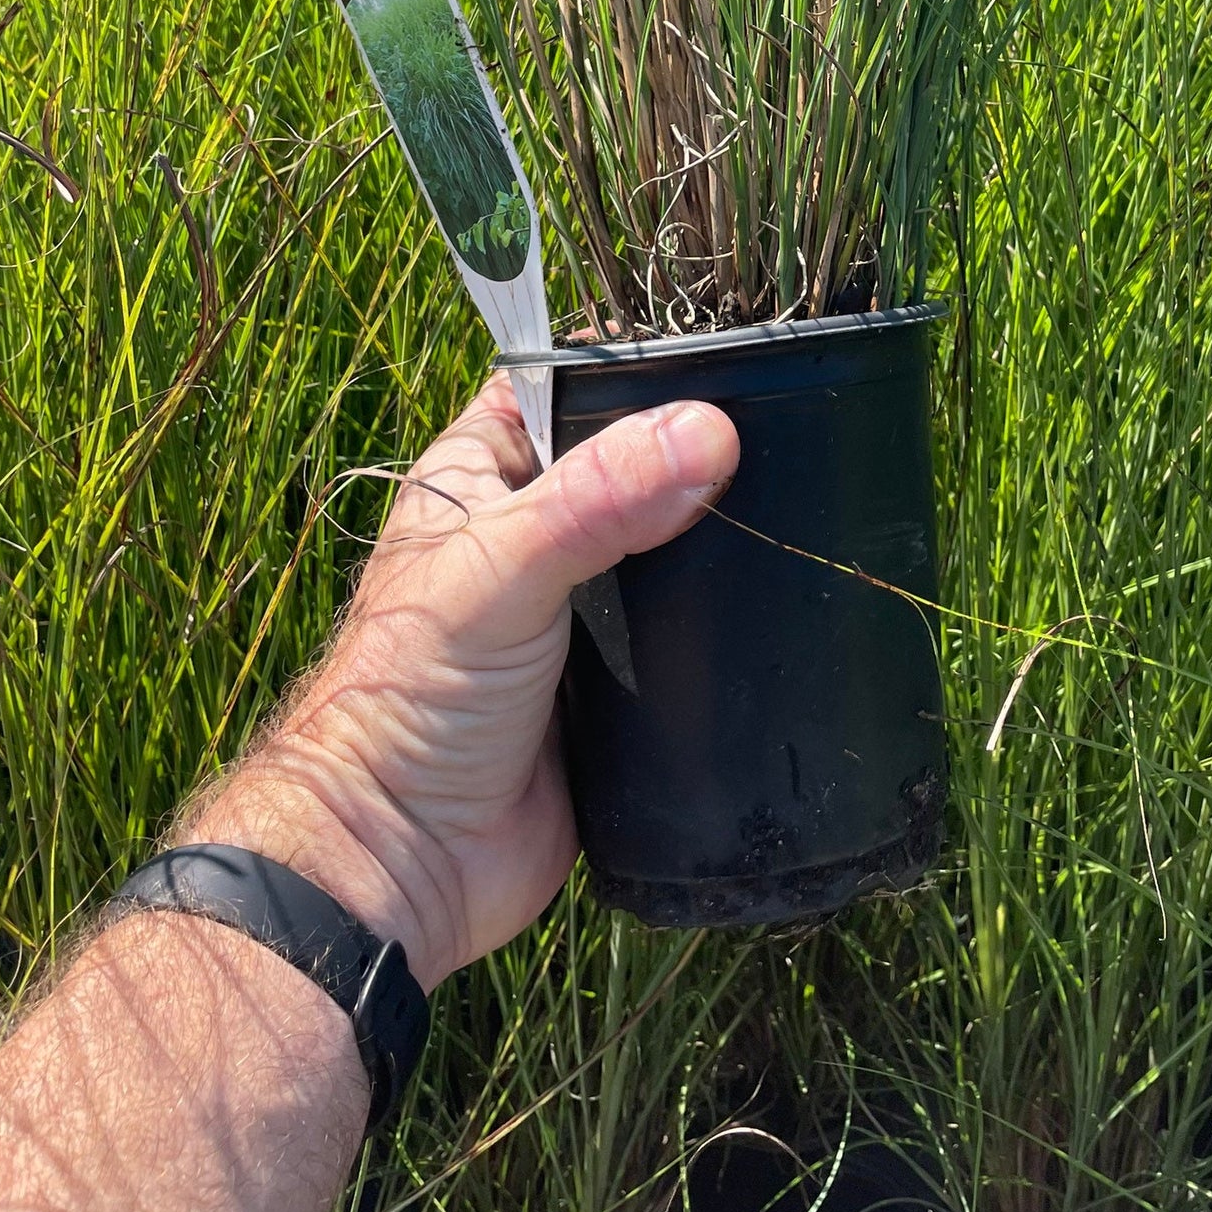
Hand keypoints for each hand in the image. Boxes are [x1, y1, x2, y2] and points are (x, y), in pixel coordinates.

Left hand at [191, 375, 737, 988]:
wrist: (403, 866)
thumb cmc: (407, 703)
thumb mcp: (500, 571)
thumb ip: (598, 498)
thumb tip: (709, 432)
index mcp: (483, 475)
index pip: (569, 382)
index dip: (639, 362)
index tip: (735, 345)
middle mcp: (535, 531)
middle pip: (637, 460)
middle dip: (702, 452)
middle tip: (791, 428)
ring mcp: (583, 610)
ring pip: (673, 545)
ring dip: (721, 538)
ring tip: (807, 505)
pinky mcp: (624, 684)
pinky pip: (692, 631)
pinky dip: (728, 620)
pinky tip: (785, 593)